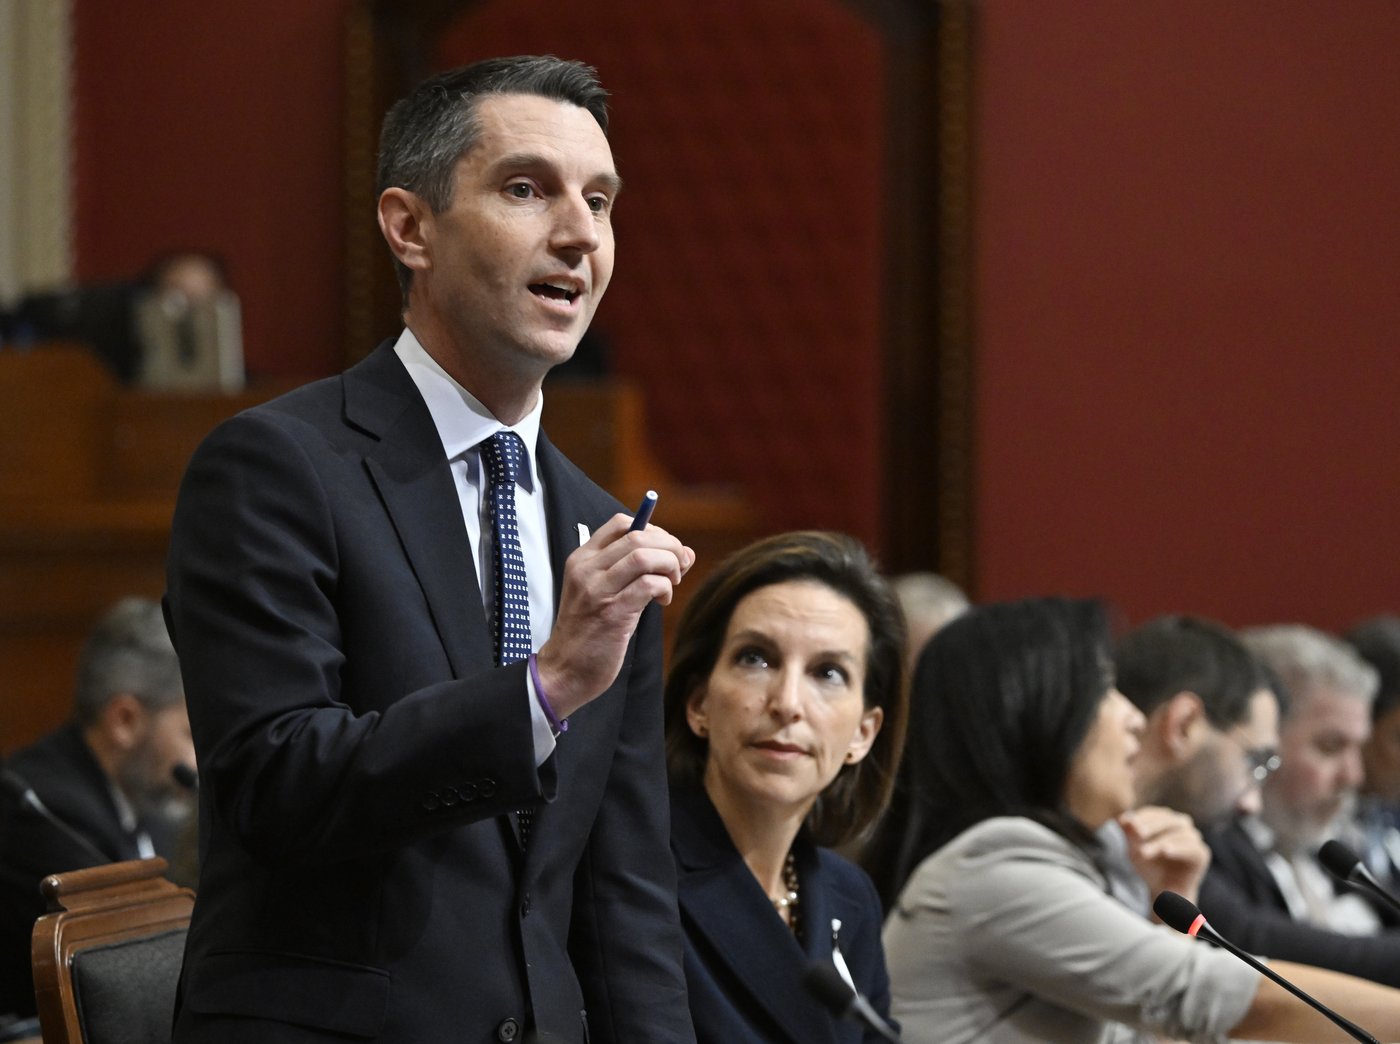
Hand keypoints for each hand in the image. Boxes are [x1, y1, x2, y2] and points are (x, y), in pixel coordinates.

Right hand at [534, 513, 693, 717]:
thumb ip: (639, 570)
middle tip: (678, 567)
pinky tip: (662, 601)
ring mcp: (597, 590)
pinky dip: (665, 588)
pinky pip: (649, 585)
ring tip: (671, 583)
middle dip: (669, 547)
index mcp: (582, 558)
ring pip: (644, 556)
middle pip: (638, 535)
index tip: (665, 549)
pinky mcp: (612, 613)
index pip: (621, 523)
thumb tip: (686, 553)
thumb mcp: (604, 591)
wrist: (565, 670)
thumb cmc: (590, 631)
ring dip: (670, 566)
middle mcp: (587, 569)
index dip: (653, 529)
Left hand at [1118, 805, 1210, 906]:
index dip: (1140, 816)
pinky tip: (1165, 851)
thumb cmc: (1148, 866)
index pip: (1154, 813)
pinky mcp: (1202, 853)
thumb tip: (1122, 819)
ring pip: (1178, 834)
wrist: (1163, 891)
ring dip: (1160, 841)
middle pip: (1168, 819)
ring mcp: (1194, 838)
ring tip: (1144, 852)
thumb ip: (1129, 834)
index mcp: (1166, 820)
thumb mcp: (1134, 849)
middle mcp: (1182, 825)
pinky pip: (1192, 848)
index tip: (1124, 822)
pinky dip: (1178, 848)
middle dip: (1151, 825)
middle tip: (1136, 832)